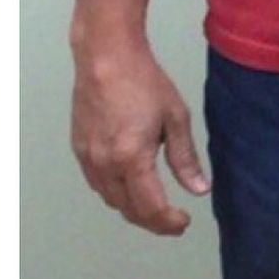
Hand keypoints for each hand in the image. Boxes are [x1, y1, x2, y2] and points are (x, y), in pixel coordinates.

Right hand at [71, 31, 207, 235]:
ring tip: (154, 205)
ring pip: (111, 200)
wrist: (106, 55)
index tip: (184, 222)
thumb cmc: (142, 80)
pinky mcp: (79, 148)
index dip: (169, 223)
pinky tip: (129, 185)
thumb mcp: (175, 117)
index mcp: (131, 158)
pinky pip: (97, 183)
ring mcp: (88, 157)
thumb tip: (198, 189)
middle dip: (153, 222)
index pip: (151, 208)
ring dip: (133, 209)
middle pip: (129, 211)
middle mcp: (105, 163)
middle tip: (173, 221)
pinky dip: (115, 193)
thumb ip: (185, 158)